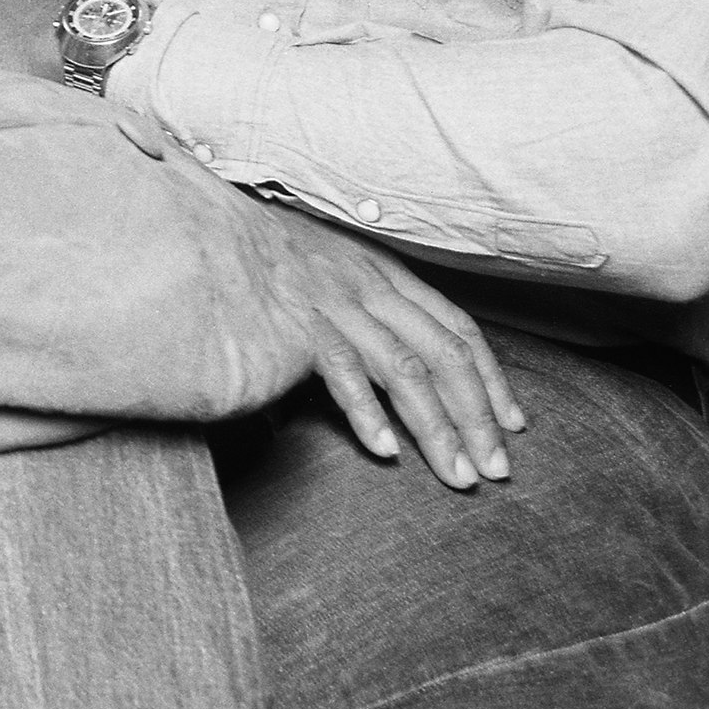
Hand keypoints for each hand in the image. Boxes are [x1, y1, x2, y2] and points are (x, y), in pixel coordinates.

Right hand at [249, 207, 527, 489]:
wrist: (197, 234)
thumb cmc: (252, 261)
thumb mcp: (318, 274)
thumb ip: (350, 315)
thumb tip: (364, 372)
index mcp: (379, 271)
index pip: (455, 327)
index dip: (490, 378)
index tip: (512, 423)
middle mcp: (366, 285)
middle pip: (445, 354)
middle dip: (478, 416)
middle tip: (496, 468)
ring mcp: (334, 303)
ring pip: (408, 371)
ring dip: (439, 429)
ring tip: (458, 475)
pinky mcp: (298, 324)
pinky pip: (343, 372)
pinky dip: (368, 413)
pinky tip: (385, 450)